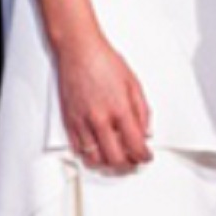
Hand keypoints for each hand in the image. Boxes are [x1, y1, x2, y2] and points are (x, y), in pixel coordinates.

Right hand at [51, 28, 153, 172]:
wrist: (79, 50)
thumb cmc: (104, 61)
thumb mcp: (134, 83)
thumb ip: (142, 110)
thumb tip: (146, 131)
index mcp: (120, 109)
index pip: (135, 145)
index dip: (144, 156)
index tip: (146, 156)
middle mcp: (100, 119)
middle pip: (115, 158)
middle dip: (128, 164)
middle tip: (133, 161)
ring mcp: (83, 122)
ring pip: (95, 158)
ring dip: (108, 163)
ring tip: (116, 157)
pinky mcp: (69, 121)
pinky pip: (79, 148)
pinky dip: (90, 154)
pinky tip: (98, 150)